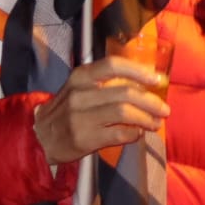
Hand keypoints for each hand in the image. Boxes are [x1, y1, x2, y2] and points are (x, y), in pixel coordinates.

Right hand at [33, 55, 170, 166]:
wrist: (39, 138)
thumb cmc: (67, 110)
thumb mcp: (79, 88)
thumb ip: (106, 83)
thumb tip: (146, 83)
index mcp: (80, 77)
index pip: (113, 65)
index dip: (138, 71)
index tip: (157, 79)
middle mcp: (80, 95)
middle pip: (125, 93)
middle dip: (151, 101)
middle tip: (164, 109)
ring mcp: (81, 117)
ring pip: (124, 113)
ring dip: (146, 119)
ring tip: (156, 123)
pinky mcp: (84, 139)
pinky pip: (119, 134)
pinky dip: (134, 134)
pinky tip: (137, 134)